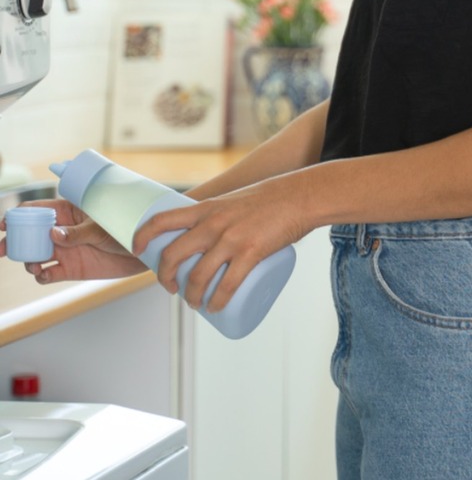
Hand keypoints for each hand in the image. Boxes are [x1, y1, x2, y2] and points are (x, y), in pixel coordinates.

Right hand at [0, 199, 146, 283]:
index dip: (16, 216)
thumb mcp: (102, 228)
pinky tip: (44, 274)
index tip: (5, 224)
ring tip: (34, 265)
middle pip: (27, 235)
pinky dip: (41, 275)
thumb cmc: (126, 230)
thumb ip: (77, 232)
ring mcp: (64, 250)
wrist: (143, 253)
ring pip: (34, 255)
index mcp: (66, 212)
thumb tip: (53, 234)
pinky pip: (47, 273)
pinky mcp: (70, 269)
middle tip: (2, 249)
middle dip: (11, 241)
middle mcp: (60, 231)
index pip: (34, 210)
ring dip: (28, 260)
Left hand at [133, 175, 310, 311]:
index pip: (161, 221)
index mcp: (205, 208)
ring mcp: (231, 239)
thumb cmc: (270, 199)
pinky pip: (227, 285)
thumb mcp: (232, 200)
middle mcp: (212, 223)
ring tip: (195, 304)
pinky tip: (215, 307)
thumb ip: (218, 215)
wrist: (299, 196)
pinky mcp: (251, 252)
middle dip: (165, 279)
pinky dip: (217, 301)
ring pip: (198, 276)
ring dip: (192, 297)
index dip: (142, 237)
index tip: (137, 251)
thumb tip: (207, 236)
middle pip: (173, 256)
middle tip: (172, 289)